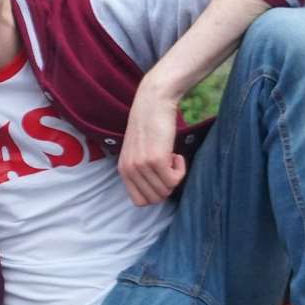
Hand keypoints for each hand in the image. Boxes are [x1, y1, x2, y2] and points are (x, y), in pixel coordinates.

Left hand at [118, 84, 186, 204]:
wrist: (153, 102)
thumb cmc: (150, 126)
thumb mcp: (138, 152)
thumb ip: (141, 171)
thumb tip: (160, 192)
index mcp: (123, 171)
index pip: (140, 201)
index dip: (156, 193)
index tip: (161, 176)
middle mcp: (129, 170)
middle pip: (155, 199)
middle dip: (167, 186)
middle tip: (169, 166)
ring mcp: (142, 166)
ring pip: (166, 190)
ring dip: (175, 176)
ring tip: (172, 157)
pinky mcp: (156, 160)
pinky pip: (174, 180)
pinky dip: (181, 170)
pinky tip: (176, 155)